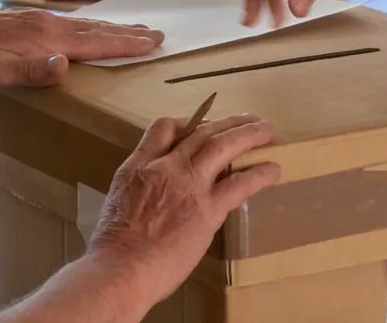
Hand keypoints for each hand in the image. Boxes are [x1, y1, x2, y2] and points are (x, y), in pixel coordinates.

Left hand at [0, 9, 163, 86]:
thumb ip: (32, 71)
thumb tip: (65, 65)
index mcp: (47, 38)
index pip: (96, 42)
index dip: (126, 44)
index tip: (154, 42)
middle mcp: (47, 25)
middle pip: (96, 29)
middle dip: (128, 33)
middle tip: (157, 34)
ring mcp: (37, 21)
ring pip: (83, 25)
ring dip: (111, 28)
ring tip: (132, 30)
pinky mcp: (26, 22)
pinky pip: (68, 24)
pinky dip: (88, 26)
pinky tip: (86, 30)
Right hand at [86, 115, 279, 306]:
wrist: (122, 266)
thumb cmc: (113, 246)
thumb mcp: (115, 201)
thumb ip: (138, 188)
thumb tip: (152, 195)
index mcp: (139, 166)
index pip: (163, 128)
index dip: (185, 122)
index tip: (199, 126)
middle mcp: (166, 167)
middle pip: (200, 132)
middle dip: (226, 122)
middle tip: (246, 119)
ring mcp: (189, 185)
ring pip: (223, 146)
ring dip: (248, 134)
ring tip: (267, 131)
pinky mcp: (208, 209)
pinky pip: (240, 184)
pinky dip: (259, 174)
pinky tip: (273, 171)